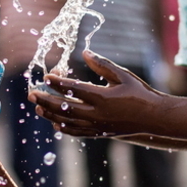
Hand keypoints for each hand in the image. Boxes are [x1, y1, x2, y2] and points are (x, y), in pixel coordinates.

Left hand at [29, 50, 162, 137]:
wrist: (154, 119)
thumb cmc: (140, 94)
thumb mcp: (123, 75)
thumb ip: (103, 65)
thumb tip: (85, 53)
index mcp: (103, 98)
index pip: (74, 89)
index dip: (58, 83)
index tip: (47, 76)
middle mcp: (97, 114)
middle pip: (64, 107)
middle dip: (46, 100)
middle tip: (31, 93)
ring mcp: (97, 126)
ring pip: (67, 122)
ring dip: (50, 114)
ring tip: (37, 107)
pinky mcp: (100, 133)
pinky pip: (77, 132)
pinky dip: (64, 128)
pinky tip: (55, 122)